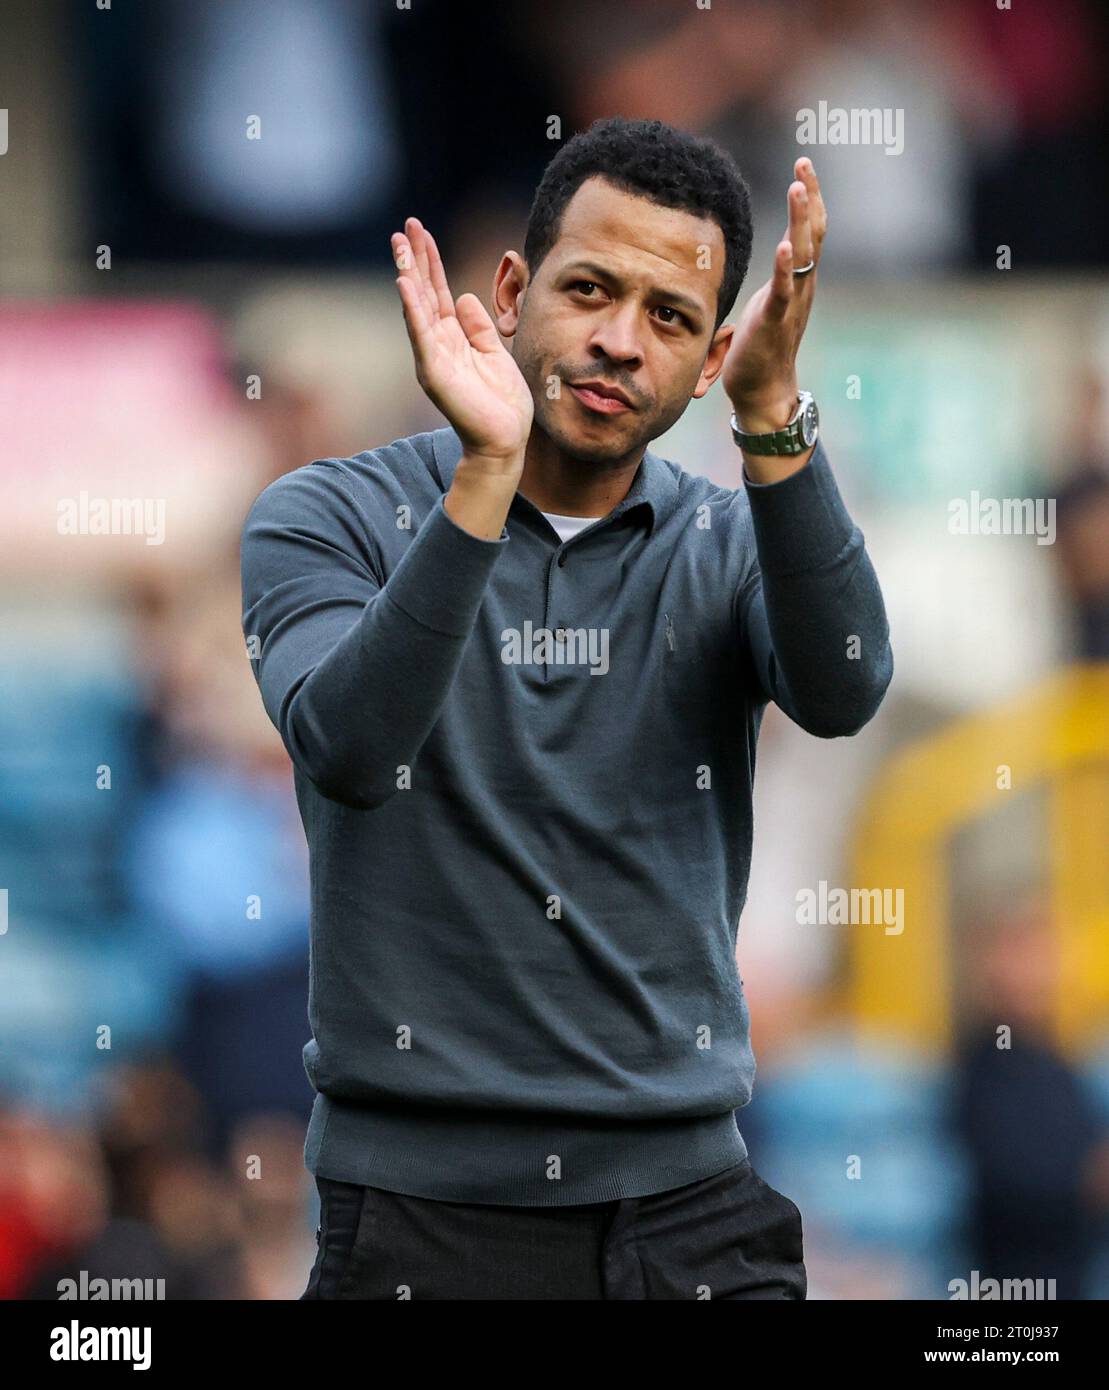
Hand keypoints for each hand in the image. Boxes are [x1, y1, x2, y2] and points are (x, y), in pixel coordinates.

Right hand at [392, 217, 533, 468]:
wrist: (505, 440)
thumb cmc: (501, 402)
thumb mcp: (494, 353)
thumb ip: (478, 326)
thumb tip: (462, 297)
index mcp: (451, 338)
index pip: (436, 292)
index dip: (430, 262)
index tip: (420, 232)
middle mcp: (436, 344)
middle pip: (422, 292)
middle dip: (414, 258)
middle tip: (405, 225)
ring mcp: (432, 358)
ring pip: (417, 308)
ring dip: (408, 274)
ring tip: (399, 244)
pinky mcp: (435, 373)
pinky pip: (421, 336)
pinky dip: (412, 310)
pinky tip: (405, 285)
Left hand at [721, 159, 826, 432]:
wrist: (763, 390)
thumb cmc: (760, 348)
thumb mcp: (767, 303)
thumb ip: (771, 279)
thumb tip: (754, 257)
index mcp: (798, 280)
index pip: (809, 230)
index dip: (809, 197)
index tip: (803, 166)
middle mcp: (802, 287)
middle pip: (813, 232)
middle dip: (810, 196)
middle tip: (804, 162)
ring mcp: (792, 304)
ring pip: (802, 254)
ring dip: (800, 220)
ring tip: (798, 188)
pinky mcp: (776, 322)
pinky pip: (783, 291)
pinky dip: (784, 267)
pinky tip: (783, 244)